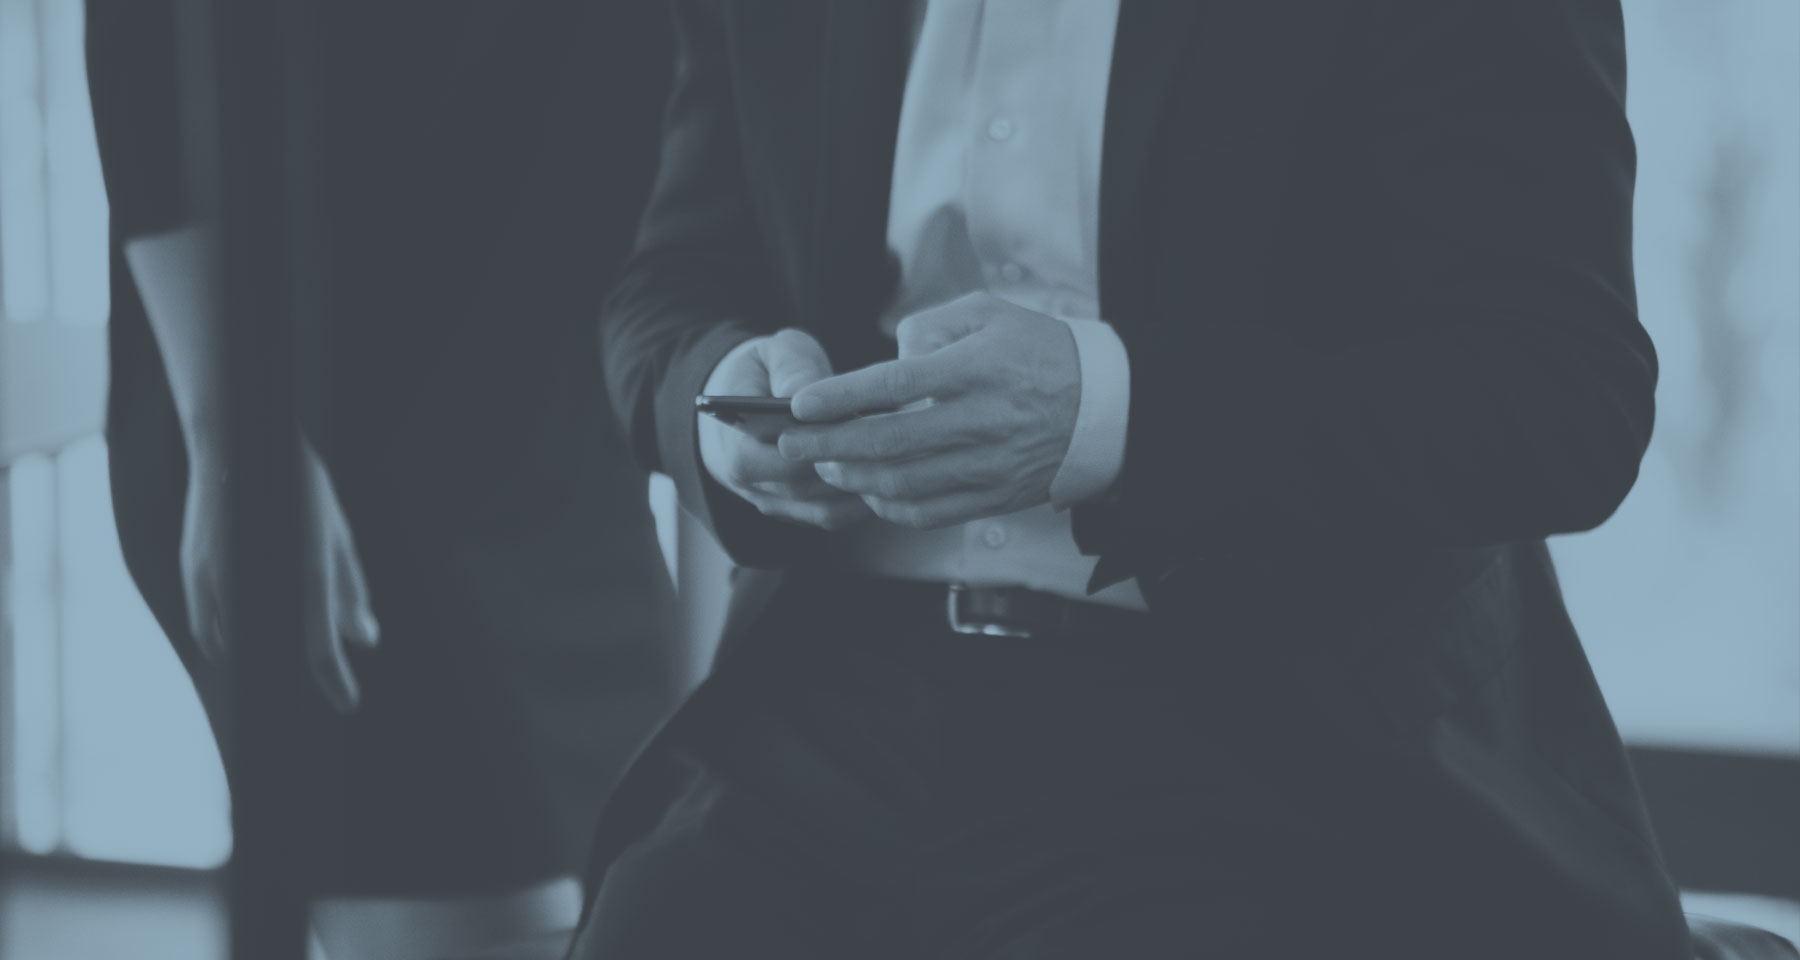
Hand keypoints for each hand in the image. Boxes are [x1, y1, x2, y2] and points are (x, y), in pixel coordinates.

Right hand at [179, 439, 379, 713]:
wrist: (237, 442)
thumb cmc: (299, 486)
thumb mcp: (337, 535)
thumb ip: (350, 590)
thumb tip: (364, 639)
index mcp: (307, 571)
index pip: (321, 646)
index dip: (336, 681)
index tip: (347, 703)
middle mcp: (262, 581)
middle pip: (279, 652)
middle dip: (296, 670)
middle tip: (316, 683)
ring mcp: (221, 579)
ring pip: (239, 645)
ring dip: (261, 656)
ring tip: (281, 660)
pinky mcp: (195, 572)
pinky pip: (209, 628)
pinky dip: (229, 640)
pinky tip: (248, 640)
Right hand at [698, 329, 873, 529]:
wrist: (744, 397)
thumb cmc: (765, 370)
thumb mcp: (774, 352)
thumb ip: (790, 367)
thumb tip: (801, 393)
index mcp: (733, 442)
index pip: (778, 458)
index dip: (821, 445)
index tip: (859, 422)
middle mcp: (747, 482)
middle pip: (806, 487)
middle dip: (849, 465)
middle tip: (893, 443)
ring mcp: (772, 501)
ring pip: (823, 508)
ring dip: (861, 487)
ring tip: (898, 458)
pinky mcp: (795, 510)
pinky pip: (832, 515)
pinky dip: (861, 500)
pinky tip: (889, 474)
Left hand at [780, 292, 1079, 528]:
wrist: (1106, 407)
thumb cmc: (1041, 351)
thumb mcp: (990, 312)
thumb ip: (930, 327)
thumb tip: (891, 358)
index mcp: (973, 369)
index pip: (891, 386)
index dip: (839, 398)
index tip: (800, 406)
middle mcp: (978, 420)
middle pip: (885, 441)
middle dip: (827, 445)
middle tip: (789, 445)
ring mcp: (987, 464)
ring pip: (901, 482)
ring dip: (853, 477)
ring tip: (826, 465)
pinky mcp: (994, 496)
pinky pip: (930, 511)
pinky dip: (890, 506)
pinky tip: (870, 491)